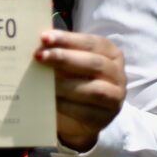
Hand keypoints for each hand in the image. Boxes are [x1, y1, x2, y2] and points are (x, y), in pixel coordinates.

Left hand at [34, 30, 125, 151]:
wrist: (74, 115)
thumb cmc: (71, 79)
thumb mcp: (67, 63)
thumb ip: (58, 51)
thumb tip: (39, 43)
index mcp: (110, 53)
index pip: (91, 43)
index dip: (68, 39)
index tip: (44, 38)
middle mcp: (117, 74)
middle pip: (94, 64)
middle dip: (64, 58)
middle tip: (39, 56)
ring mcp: (115, 98)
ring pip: (94, 89)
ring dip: (65, 84)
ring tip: (42, 81)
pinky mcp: (104, 118)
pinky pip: (87, 112)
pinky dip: (66, 105)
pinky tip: (50, 100)